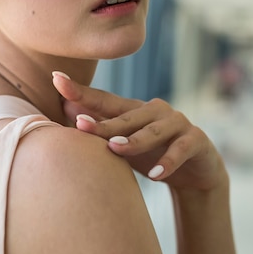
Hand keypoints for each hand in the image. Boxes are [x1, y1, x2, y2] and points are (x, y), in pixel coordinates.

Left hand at [52, 72, 227, 191]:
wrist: (196, 173)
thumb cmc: (152, 154)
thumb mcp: (124, 143)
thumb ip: (100, 128)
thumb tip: (65, 108)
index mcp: (133, 109)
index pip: (103, 100)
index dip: (80, 91)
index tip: (56, 78)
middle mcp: (154, 110)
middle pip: (124, 117)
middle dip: (102, 122)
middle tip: (80, 125)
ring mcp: (177, 122)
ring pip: (152, 131)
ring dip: (133, 141)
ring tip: (114, 148)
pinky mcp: (196, 139)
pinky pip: (180, 149)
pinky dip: (168, 161)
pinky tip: (156, 175)